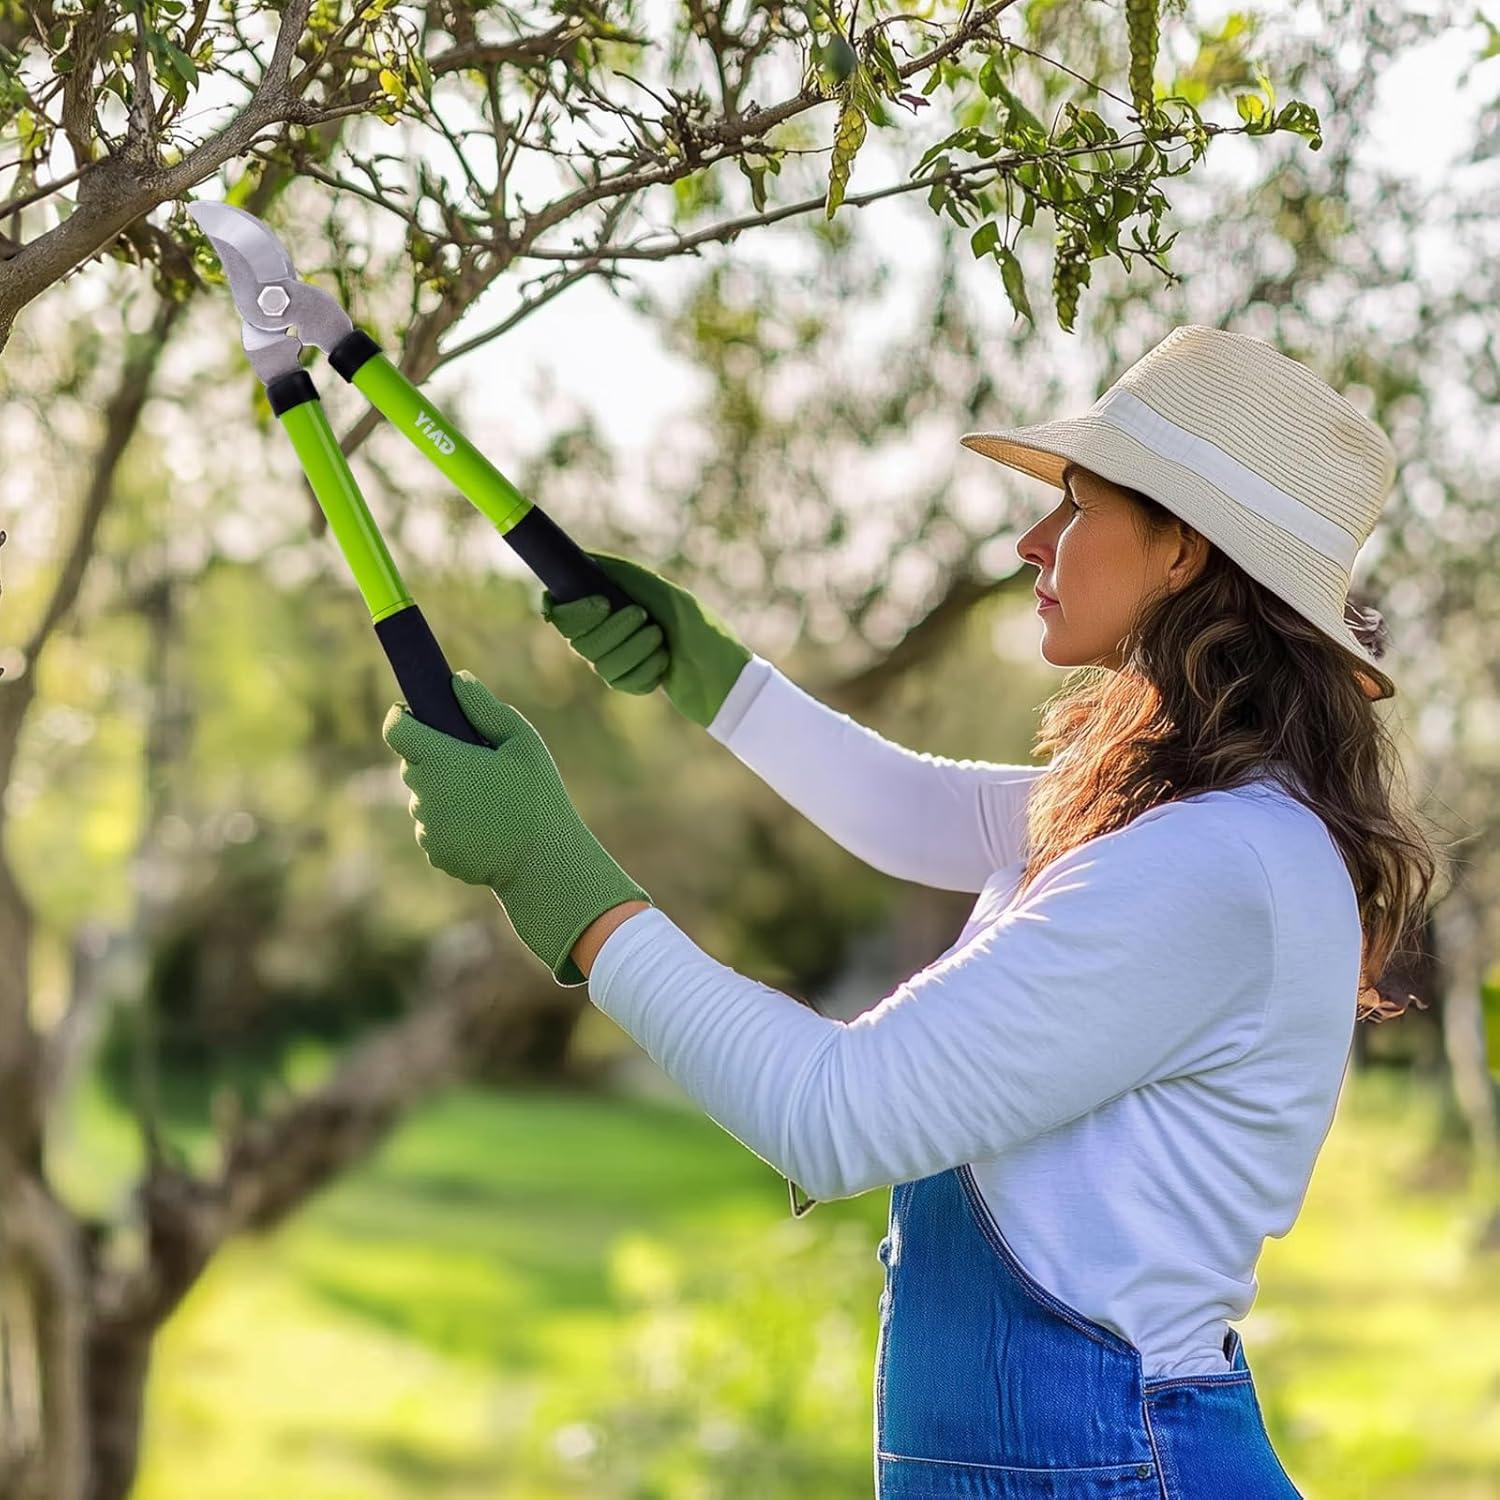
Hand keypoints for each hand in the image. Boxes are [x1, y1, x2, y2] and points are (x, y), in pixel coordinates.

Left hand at [382, 670, 650, 985]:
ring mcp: (426, 825)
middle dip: (434, 758)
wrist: (542, 862)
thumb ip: (485, 708)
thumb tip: (457, 680)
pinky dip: (451, 824)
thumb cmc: (537, 796)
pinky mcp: (434, 851)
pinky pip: (434, 828)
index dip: (403, 717)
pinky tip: (485, 827)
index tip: (417, 716)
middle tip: (475, 764)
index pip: (396, 728)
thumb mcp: (521, 741)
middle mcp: (424, 792)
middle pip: (412, 764)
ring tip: (487, 801)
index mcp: (441, 758)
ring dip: (443, 793)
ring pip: (423, 798)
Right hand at [540, 550, 751, 727]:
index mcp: (613, 605)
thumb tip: (586, 557)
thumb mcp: (666, 595)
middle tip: (645, 618)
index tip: (602, 604)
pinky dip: (646, 671)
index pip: (565, 613)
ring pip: (599, 663)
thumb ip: (626, 576)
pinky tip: (665, 665)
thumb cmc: (701, 629)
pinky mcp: (630, 682)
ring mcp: (618, 659)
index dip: (573, 611)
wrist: (726, 674)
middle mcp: (610, 632)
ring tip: (663, 642)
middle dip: (615, 630)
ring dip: (636, 650)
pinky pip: (620, 680)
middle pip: (579, 640)